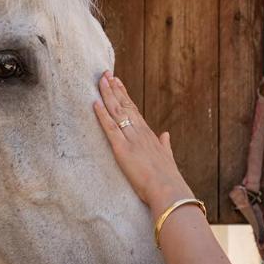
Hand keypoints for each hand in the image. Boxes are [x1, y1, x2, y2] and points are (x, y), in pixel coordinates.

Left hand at [93, 71, 193, 212]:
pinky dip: (101, 115)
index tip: (118, 81)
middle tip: (106, 73)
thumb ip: (165, 145)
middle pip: (124, 105)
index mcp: (149, 134)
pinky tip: (95, 103)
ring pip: (117, 112)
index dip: (124, 95)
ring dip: (107, 95)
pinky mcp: (122, 149)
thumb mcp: (167, 157)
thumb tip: (166, 135)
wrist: (168, 190)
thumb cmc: (168, 178)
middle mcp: (140, 132)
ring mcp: (131, 139)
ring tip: (100, 80)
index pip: (134, 110)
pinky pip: (110, 128)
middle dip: (114, 89)